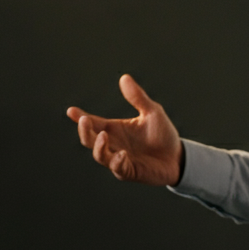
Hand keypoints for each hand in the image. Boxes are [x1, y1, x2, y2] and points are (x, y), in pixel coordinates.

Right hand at [67, 74, 183, 185]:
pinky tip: (122, 154)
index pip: (93, 123)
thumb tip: (124, 78)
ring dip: (98, 146)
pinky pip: (118, 168)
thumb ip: (137, 97)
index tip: (71, 110)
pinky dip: (117, 162)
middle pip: (89, 139)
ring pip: (99, 155)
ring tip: (103, 136)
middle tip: (84, 120)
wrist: (178, 157)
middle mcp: (113, 144)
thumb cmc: (162, 135)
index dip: (80, 117)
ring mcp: (119, 159)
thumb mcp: (152, 112)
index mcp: (115, 129)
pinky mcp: (129, 171)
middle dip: (84, 131)